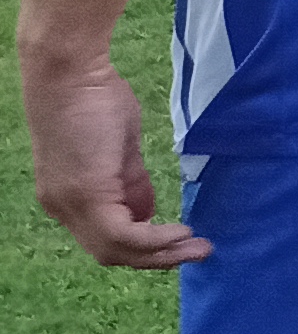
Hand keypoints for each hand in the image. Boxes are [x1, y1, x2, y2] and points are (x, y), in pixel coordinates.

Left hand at [25, 44, 205, 267]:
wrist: (69, 74)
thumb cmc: (93, 98)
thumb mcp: (119, 149)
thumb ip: (131, 183)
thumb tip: (147, 213)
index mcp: (69, 198)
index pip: (105, 239)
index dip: (143, 248)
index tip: (180, 241)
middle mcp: (63, 209)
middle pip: (110, 253)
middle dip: (157, 259)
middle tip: (198, 253)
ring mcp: (70, 205)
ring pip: (116, 250)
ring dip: (161, 254)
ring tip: (197, 247)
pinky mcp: (86, 195)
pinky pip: (123, 234)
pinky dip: (155, 239)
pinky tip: (181, 232)